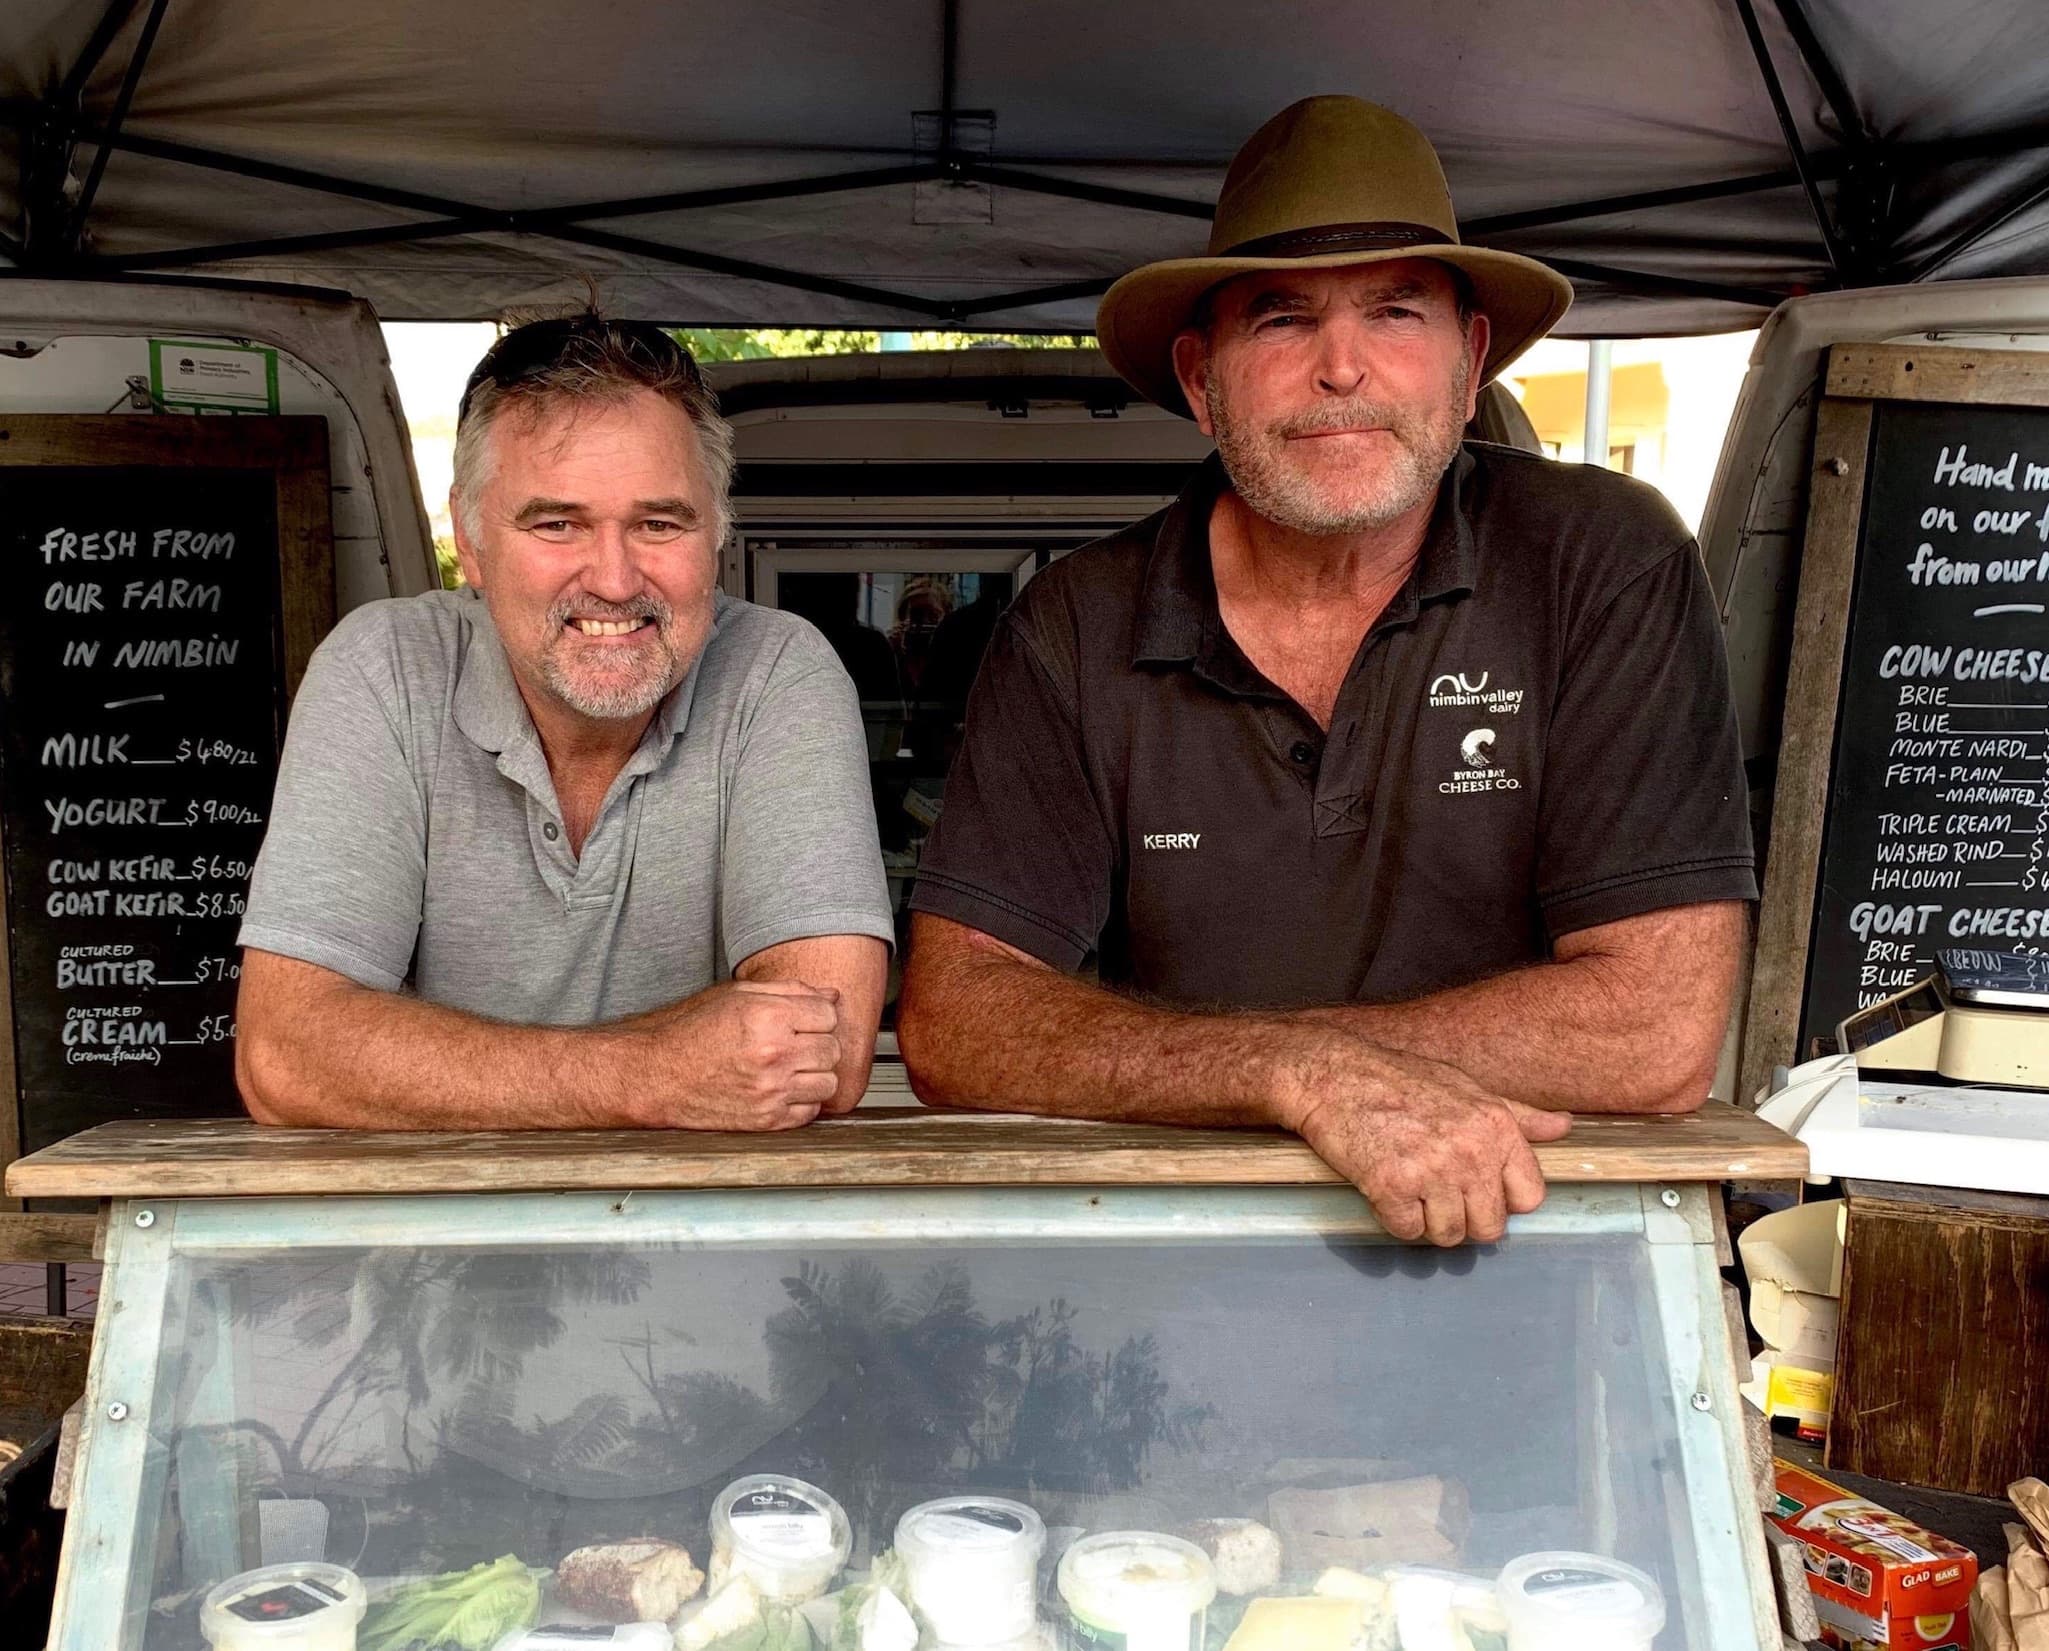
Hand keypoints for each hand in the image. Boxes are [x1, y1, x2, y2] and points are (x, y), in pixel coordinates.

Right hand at [627, 979, 842, 1130]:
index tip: (803, 1020)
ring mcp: (771, 1090)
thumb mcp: (736, 995)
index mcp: (767, 1017)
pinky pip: (810, 1111)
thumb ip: (789, 991)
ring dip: (814, 1075)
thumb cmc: (689, 1030)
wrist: (654, 1074)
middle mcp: (773, 1054)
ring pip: (828, 1083)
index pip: (829, 1014)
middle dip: (818, 1044)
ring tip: (789, 1067)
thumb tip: (832, 996)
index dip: (817, 1016)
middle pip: (832, 1049)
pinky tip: (781, 1088)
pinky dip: (802, 1101)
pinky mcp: (766, 1120)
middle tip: (795, 1043)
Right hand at [1284, 1038, 1571, 1245]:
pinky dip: (1393, 1218)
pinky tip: (1383, 1188)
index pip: (1529, 1198)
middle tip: (1434, 1192)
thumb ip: (1517, 1114)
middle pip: (1489, 1227)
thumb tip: (1563, 1126)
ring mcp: (1431, 1170)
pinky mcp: (1391, 1187)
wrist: (1331, 1073)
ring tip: (1408, 1188)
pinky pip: (1407, 1231)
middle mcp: (1471, 1151)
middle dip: (1463, 1218)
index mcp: (1496, 1126)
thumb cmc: (1398, 1079)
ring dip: (1427, 1221)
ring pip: (1448, 1236)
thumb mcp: (1465, 1087)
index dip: (1501, 1200)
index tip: (1475, 1188)